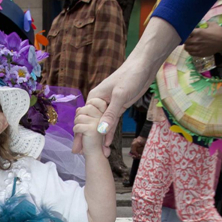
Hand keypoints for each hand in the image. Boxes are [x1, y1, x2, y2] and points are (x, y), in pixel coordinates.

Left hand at [72, 98, 108, 155]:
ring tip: (82, 132)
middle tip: (82, 125)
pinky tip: (82, 136)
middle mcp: (103, 117)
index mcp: (104, 114)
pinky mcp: (92, 129)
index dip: (88, 105)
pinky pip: (77, 126)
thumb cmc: (91, 138)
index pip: (95, 101)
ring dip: (77, 125)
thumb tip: (78, 109)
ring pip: (79, 117)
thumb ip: (85, 114)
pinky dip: (76, 132)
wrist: (95, 154)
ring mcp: (98, 122)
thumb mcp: (89, 122)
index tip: (86, 114)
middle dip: (79, 116)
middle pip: (86, 107)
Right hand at [75, 18, 180, 155]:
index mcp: (94, 98)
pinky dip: (109, 133)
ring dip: (99, 139)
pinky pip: (111, 123)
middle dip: (86, 139)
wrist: (144, 67)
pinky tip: (106, 144)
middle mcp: (99, 103)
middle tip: (81, 154)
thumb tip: (101, 131)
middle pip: (90, 124)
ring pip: (101, 125)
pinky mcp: (118, 107)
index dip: (80, 135)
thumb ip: (111, 114)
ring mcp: (109, 105)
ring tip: (97, 153)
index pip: (84, 120)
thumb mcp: (120, 96)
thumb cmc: (130, 76)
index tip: (78, 148)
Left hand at [184, 22, 221, 57]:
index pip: (186, 33)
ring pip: (186, 48)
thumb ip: (204, 24)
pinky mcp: (200, 54)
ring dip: (187, 45)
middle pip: (184, 41)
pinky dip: (190, 51)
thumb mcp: (211, 24)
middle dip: (185, 39)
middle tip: (187, 38)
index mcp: (198, 32)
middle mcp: (196, 41)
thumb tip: (199, 23)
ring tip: (190, 43)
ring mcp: (198, 48)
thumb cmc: (219, 32)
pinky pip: (191, 53)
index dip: (185, 32)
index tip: (186, 32)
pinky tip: (193, 48)